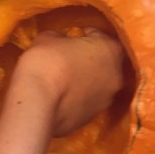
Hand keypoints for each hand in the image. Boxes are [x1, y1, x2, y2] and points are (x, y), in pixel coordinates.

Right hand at [9, 28, 125, 136]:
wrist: (37, 104)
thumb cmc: (47, 62)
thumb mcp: (48, 38)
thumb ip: (60, 37)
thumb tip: (61, 42)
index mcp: (111, 50)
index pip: (101, 36)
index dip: (86, 34)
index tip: (73, 36)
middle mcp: (117, 76)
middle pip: (104, 62)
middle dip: (89, 59)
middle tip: (69, 58)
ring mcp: (106, 100)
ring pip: (98, 85)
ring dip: (85, 80)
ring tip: (64, 80)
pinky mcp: (92, 119)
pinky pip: (86, 102)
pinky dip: (78, 98)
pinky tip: (61, 97)